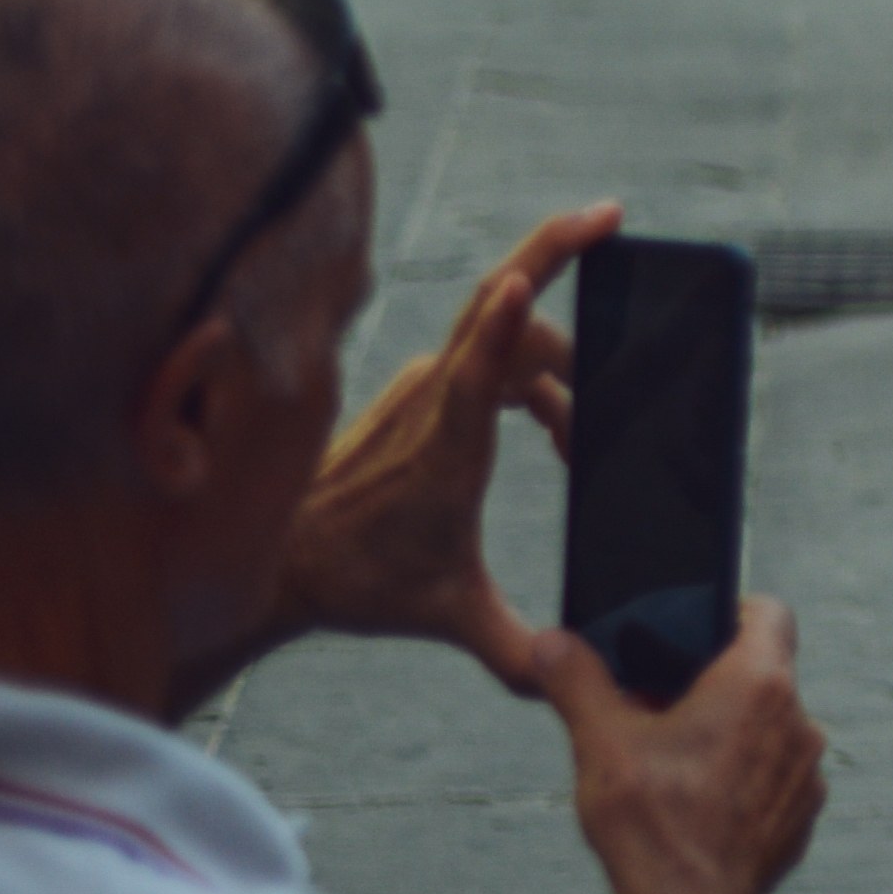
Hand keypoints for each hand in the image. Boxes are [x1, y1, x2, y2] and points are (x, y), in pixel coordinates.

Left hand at [272, 201, 617, 674]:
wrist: (283, 564)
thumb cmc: (364, 583)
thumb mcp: (449, 617)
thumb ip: (513, 648)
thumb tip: (562, 677)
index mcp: (448, 444)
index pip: (481, 362)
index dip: (511, 317)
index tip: (533, 272)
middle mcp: (433, 398)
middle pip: (499, 299)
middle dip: (556, 251)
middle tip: (609, 217)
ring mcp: (425, 385)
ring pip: (506, 331)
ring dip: (562, 368)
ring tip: (583, 440)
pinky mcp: (422, 388)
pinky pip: (493, 354)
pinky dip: (536, 377)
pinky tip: (556, 430)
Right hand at [521, 595, 827, 893]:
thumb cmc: (650, 823)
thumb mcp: (600, 740)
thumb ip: (576, 680)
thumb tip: (549, 643)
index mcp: (760, 684)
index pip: (769, 613)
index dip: (731, 611)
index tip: (692, 628)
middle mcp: (799, 721)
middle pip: (762, 674)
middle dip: (711, 682)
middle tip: (658, 702)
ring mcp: (806, 772)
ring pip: (769, 728)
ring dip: (728, 732)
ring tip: (669, 757)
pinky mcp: (802, 814)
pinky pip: (774, 776)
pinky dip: (741, 776)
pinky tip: (695, 800)